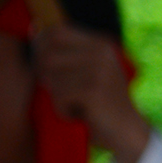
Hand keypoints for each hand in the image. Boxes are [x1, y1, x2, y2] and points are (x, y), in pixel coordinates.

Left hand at [34, 23, 149, 162]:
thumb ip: (67, 53)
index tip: (45, 69)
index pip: (56, 31)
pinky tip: (79, 116)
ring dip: (56, 98)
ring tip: (75, 106)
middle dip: (45, 77)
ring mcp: (99, 69)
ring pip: (51, 78)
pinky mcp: (93, 90)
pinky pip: (59, 97)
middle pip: (48, 55)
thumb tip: (34, 29)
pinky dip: (63, 111)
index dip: (41, 48)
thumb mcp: (89, 71)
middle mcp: (101, 51)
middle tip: (60, 94)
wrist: (127, 133)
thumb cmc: (101, 105)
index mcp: (100, 43)